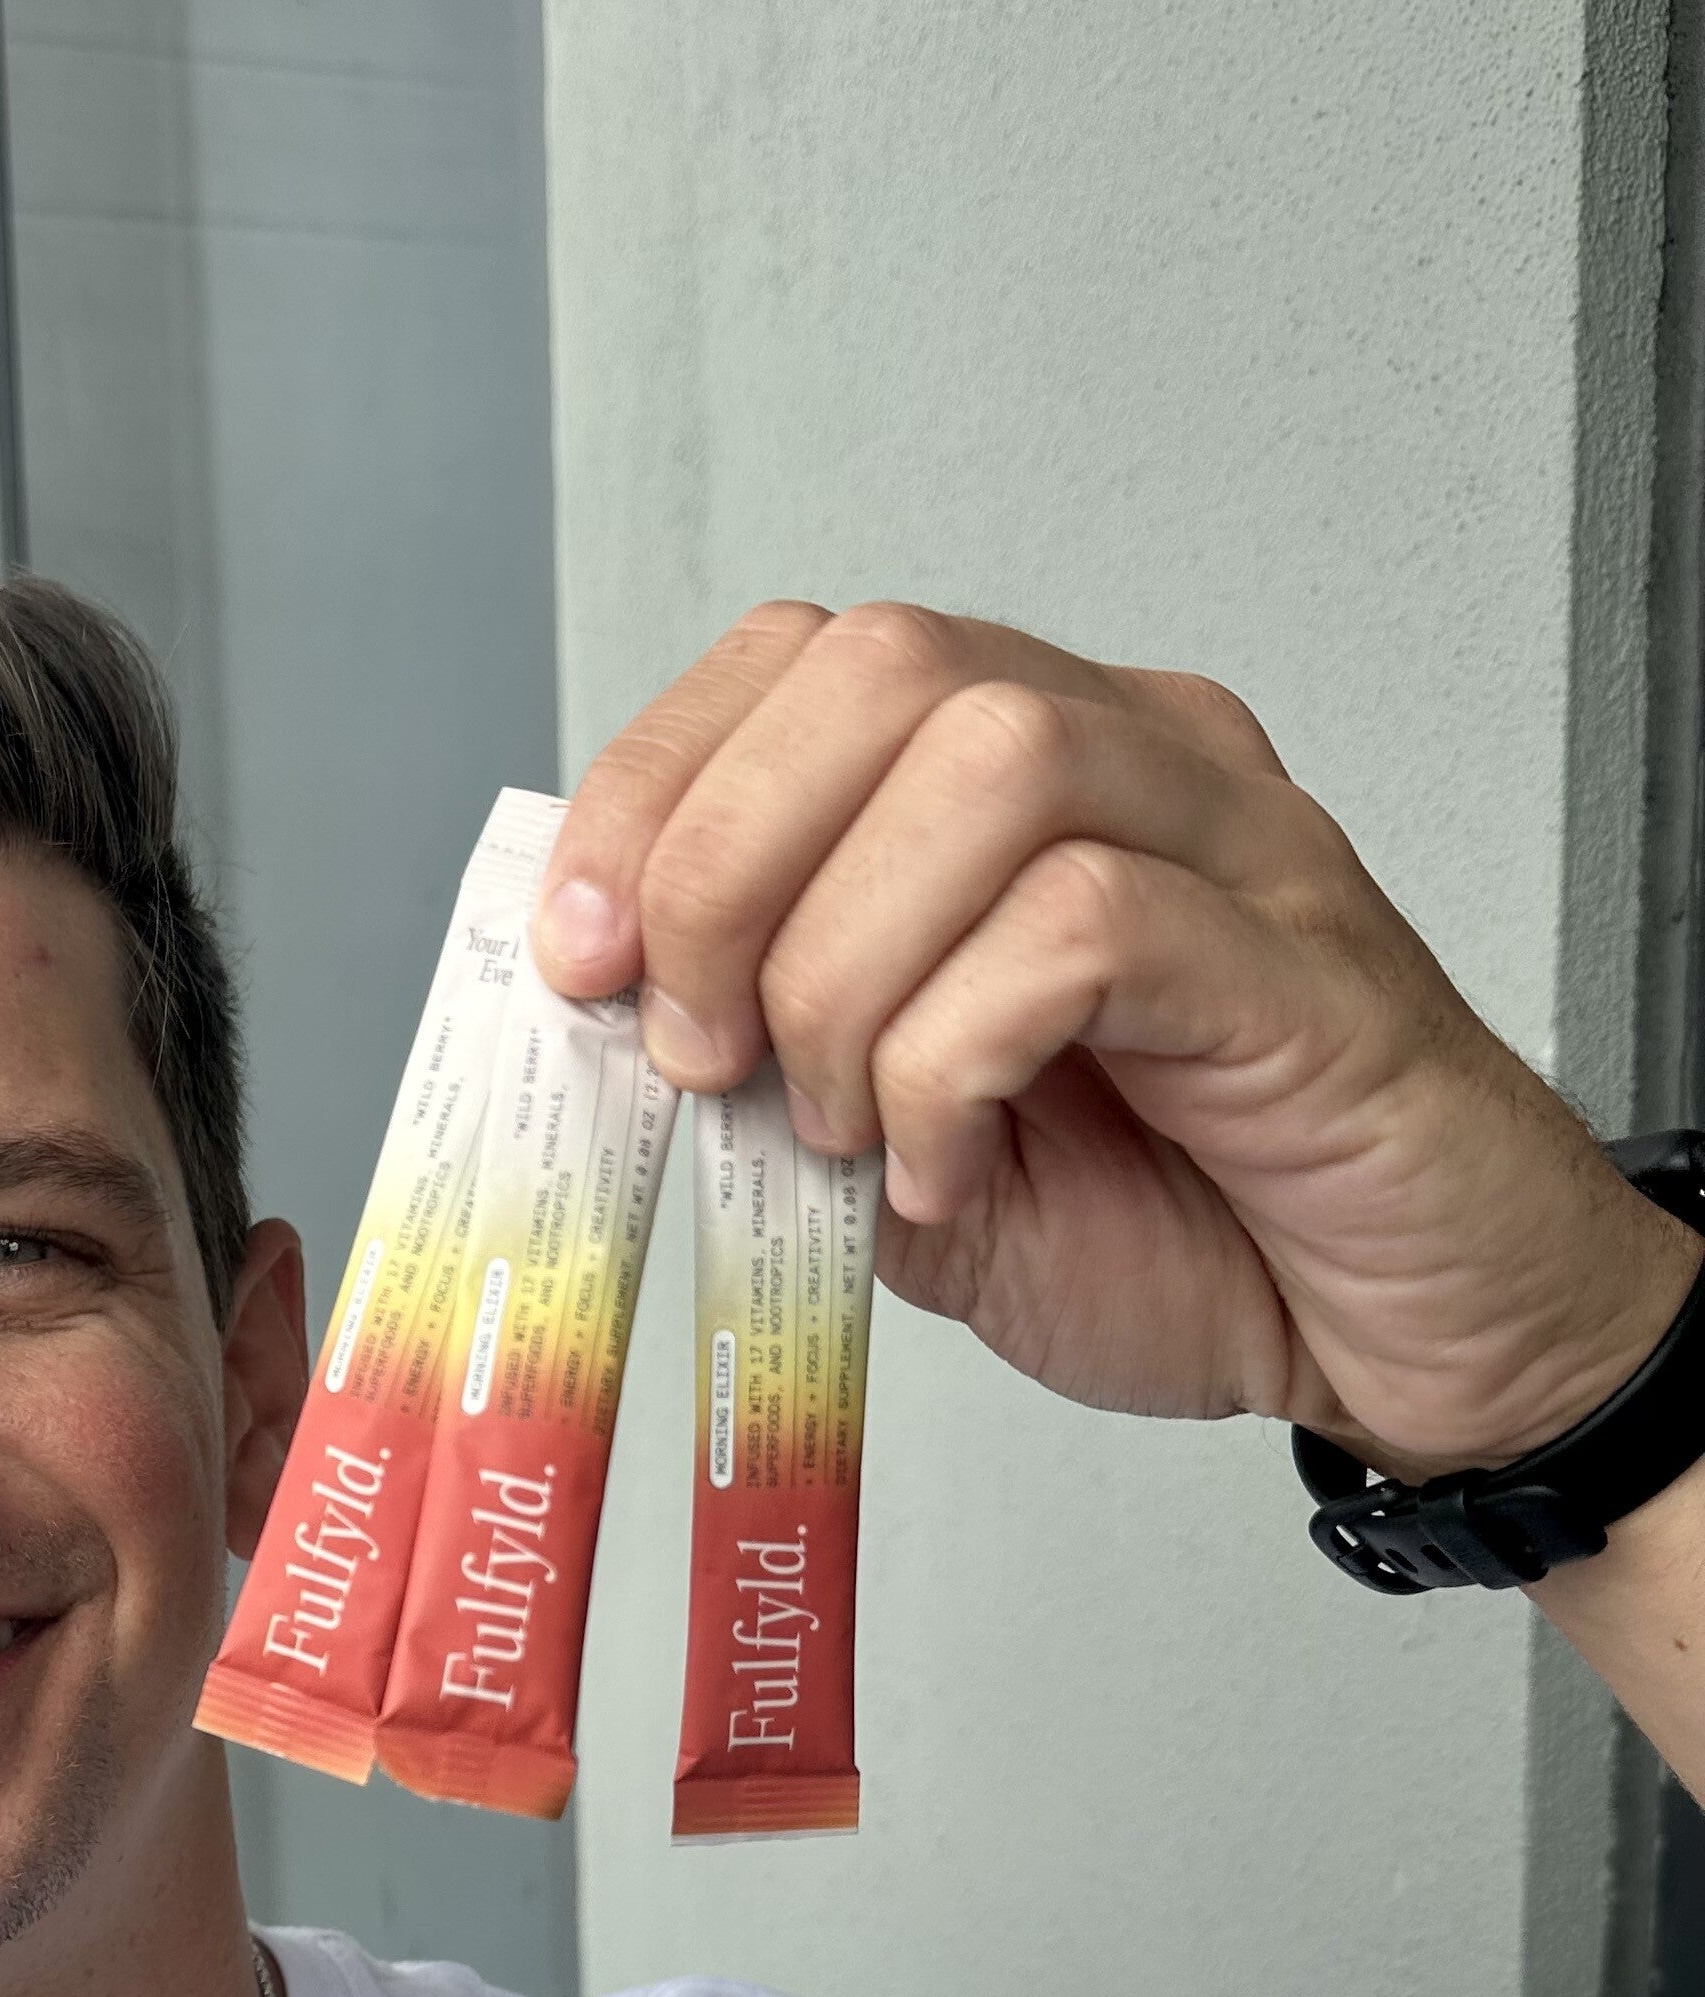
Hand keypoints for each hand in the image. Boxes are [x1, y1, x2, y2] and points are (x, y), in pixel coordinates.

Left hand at [532, 601, 1695, 1475]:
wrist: (1415, 1336)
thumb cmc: (1193, 1233)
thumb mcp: (908, 1168)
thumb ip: (781, 1079)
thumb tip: (626, 1035)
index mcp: (1020, 780)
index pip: (805, 661)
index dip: (652, 790)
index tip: (581, 960)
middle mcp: (1134, 761)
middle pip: (882, 664)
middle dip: (727, 867)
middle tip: (709, 1057)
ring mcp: (1231, 842)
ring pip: (985, 763)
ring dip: (847, 966)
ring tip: (843, 1125)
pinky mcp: (1299, 959)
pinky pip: (1086, 922)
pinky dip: (961, 1059)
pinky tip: (952, 1164)